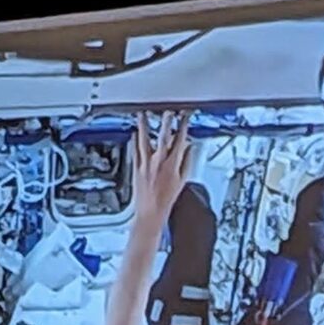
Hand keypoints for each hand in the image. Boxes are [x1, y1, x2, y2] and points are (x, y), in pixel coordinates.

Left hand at [129, 110, 196, 233]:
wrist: (150, 212)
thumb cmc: (166, 200)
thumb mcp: (182, 182)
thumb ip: (186, 162)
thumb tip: (190, 149)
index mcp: (172, 165)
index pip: (180, 140)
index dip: (183, 126)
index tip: (185, 117)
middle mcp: (158, 162)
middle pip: (163, 136)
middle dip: (167, 122)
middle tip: (168, 111)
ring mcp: (146, 163)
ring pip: (144, 139)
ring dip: (144, 125)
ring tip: (142, 115)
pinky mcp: (136, 167)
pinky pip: (135, 150)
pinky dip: (134, 140)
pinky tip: (133, 133)